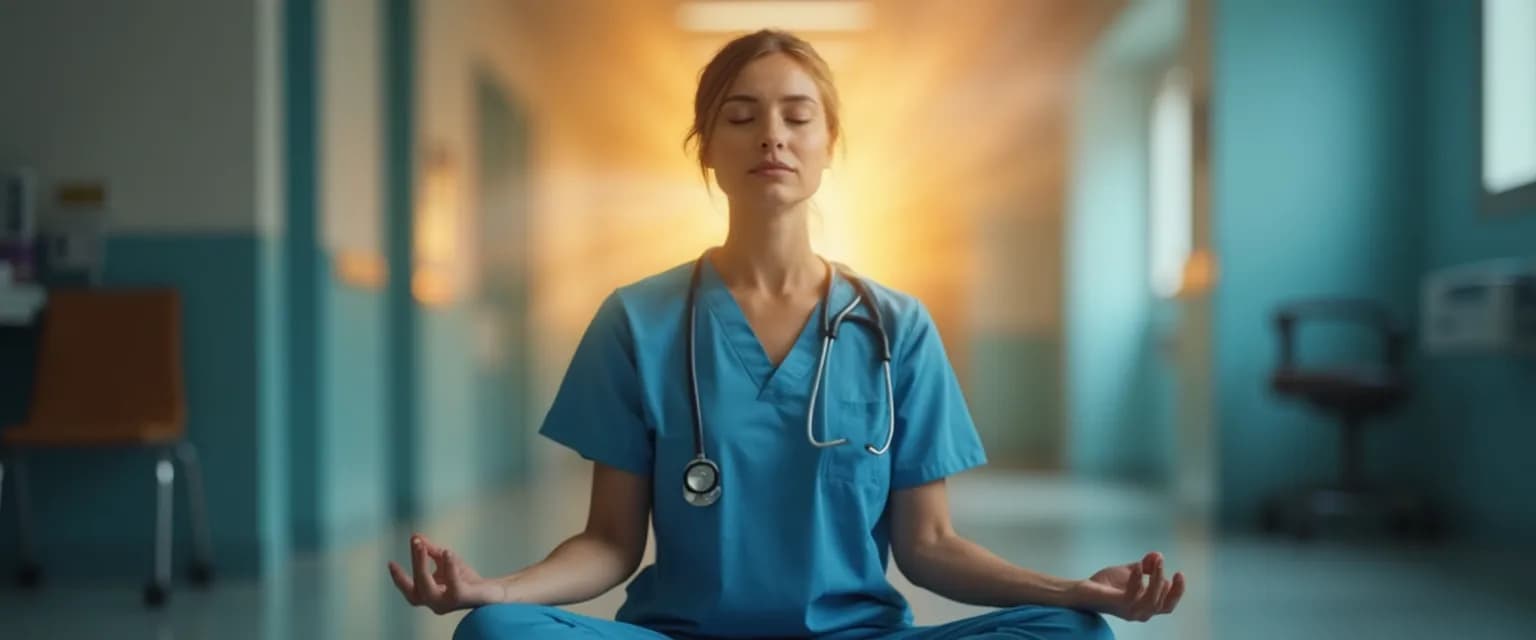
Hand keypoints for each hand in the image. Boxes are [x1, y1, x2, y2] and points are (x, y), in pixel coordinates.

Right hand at [388, 534, 504, 613]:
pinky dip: (449, 567)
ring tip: (422, 546)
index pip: (410, 589)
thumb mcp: (445, 560)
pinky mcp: (462, 598)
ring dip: (423, 566)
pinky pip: (453, 585)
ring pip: (428, 589)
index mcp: (428, 595)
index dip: (399, 578)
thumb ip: (430, 550)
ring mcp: (447, 603)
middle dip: (415, 563)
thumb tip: (416, 535)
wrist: (491, 590)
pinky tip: (448, 552)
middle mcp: (435, 603)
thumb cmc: (464, 578)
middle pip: (418, 587)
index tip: (391, 562)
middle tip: (414, 542)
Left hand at [1072, 551, 1184, 621]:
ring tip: (1156, 562)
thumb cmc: (1107, 584)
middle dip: (1166, 581)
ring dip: (1156, 580)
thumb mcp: (1131, 571)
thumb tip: (1158, 554)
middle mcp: (1140, 612)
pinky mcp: (1117, 605)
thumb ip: (1146, 565)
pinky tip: (1136, 566)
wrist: (1083, 589)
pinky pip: (1132, 595)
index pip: (1168, 605)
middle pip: (1163, 603)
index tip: (1179, 572)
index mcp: (1145, 605)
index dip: (1178, 592)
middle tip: (1162, 561)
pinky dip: (1137, 580)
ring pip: (1152, 601)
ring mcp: (1129, 611)